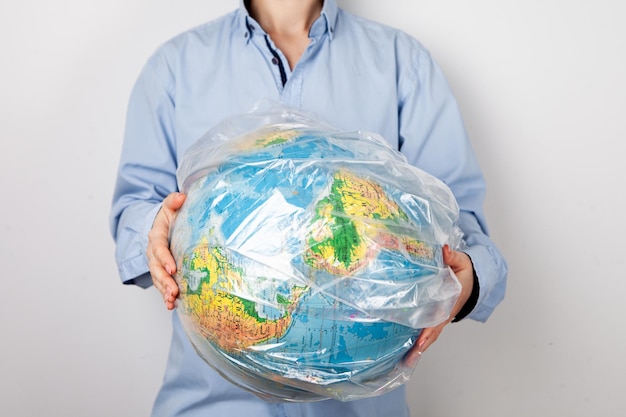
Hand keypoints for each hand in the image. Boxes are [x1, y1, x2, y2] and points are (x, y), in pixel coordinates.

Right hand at [146, 192, 185, 309]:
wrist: (162, 223)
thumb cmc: (170, 215)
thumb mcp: (171, 205)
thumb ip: (174, 201)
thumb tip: (182, 196)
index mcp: (156, 235)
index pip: (159, 247)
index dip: (164, 258)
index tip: (173, 267)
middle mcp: (153, 252)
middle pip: (156, 268)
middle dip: (164, 280)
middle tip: (174, 291)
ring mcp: (156, 263)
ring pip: (158, 279)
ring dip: (164, 291)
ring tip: (172, 301)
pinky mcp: (162, 271)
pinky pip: (162, 285)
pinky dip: (166, 295)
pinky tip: (173, 306)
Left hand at [403, 244, 474, 366]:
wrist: (473, 277)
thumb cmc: (465, 271)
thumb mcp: (461, 262)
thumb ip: (452, 256)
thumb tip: (444, 250)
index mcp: (451, 302)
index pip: (439, 319)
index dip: (429, 331)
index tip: (420, 342)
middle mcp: (445, 313)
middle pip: (432, 333)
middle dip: (421, 347)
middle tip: (407, 360)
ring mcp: (440, 316)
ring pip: (429, 334)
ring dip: (418, 346)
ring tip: (404, 360)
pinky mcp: (435, 315)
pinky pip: (426, 328)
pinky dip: (418, 338)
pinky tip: (406, 347)